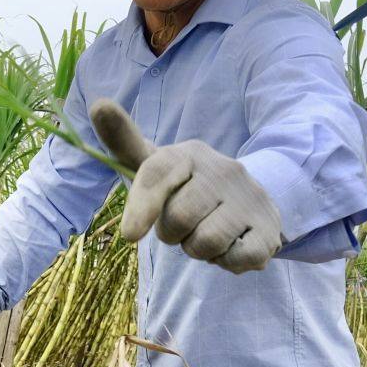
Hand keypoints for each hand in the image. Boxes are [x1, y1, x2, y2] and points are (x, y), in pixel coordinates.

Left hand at [91, 100, 282, 273]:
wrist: (248, 202)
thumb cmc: (187, 188)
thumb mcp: (156, 166)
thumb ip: (124, 143)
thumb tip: (98, 104)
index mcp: (188, 154)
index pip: (159, 173)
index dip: (143, 206)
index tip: (130, 235)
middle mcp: (222, 169)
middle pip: (177, 219)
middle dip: (173, 234)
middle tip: (186, 223)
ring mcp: (248, 197)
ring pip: (205, 242)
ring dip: (199, 250)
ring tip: (207, 233)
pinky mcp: (268, 228)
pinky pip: (237, 258)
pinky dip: (227, 262)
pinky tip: (231, 245)